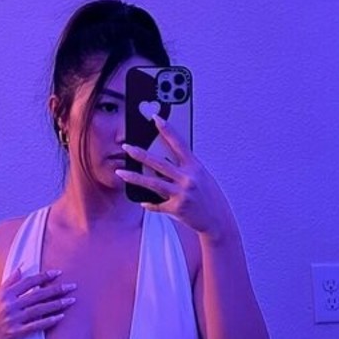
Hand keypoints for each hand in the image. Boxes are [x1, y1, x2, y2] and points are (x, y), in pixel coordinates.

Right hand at [0, 265, 74, 338]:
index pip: (28, 281)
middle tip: (72, 286)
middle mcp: (9, 305)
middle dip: (56, 289)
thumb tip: (21, 268)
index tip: (58, 273)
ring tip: (71, 300)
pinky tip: (60, 317)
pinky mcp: (15, 333)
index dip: (44, 277)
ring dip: (57, 304)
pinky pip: (36, 325)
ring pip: (39, 309)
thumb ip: (8, 283)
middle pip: (37, 294)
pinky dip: (49, 321)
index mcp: (4, 294)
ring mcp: (12, 319)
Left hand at [116, 115, 234, 240]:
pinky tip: (143, 202)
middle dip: (140, 154)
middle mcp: (188, 179)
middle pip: (159, 163)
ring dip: (134, 177)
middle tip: (126, 147)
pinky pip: (157, 205)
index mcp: (195, 167)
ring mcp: (182, 194)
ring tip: (120, 172)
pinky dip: (149, 204)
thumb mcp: (202, 177)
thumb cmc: (210, 196)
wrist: (218, 220)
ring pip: (153, 183)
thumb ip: (185, 169)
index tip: (156, 118)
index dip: (167, 130)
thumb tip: (163, 162)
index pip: (179, 144)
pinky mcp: (177, 209)